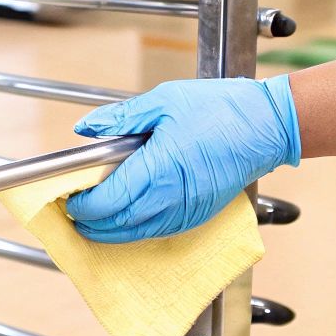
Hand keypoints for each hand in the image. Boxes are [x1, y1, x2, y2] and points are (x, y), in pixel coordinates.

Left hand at [65, 75, 299, 242]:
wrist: (266, 126)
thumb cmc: (220, 109)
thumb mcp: (164, 100)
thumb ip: (121, 117)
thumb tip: (85, 128)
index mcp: (159, 168)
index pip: (108, 201)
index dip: (83, 206)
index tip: (69, 198)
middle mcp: (171, 198)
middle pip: (117, 225)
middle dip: (90, 224)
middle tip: (73, 212)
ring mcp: (187, 211)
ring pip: (137, 235)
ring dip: (110, 232)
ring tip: (92, 220)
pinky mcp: (199, 216)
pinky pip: (158, 233)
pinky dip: (135, 231)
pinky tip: (125, 221)